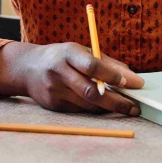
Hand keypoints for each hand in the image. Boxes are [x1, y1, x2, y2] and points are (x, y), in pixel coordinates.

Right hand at [0, 42, 143, 115]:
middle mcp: (58, 71)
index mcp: (67, 53)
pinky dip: (93, 108)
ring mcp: (54, 90)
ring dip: (108, 107)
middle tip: (134, 107)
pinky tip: (99, 104)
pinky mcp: (53, 104)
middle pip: (91, 91)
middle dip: (116, 101)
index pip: (91, 66)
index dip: (111, 75)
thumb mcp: (81, 52)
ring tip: (122, 106)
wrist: (27, 68)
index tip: (131, 83)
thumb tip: (134, 79)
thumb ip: (108, 63)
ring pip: (87, 104)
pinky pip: (80, 110)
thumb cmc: (62, 57)